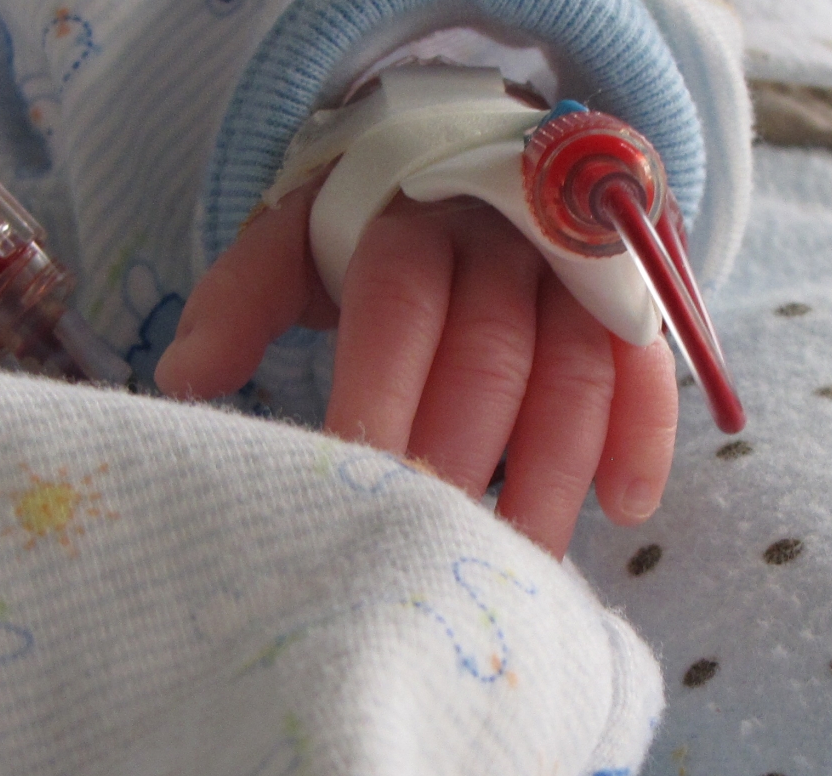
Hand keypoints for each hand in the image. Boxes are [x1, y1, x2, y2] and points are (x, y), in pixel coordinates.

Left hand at [154, 179, 678, 555]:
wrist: (476, 158)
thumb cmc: (370, 227)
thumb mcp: (295, 238)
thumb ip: (241, 297)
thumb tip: (184, 378)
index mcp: (407, 220)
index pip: (396, 305)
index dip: (380, 394)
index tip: (356, 483)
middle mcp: (499, 237)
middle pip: (489, 349)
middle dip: (461, 453)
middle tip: (431, 547)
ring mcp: (572, 269)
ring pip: (571, 369)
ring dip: (551, 472)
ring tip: (519, 560)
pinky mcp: (627, 300)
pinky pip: (647, 366)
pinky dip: (642, 436)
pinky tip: (623, 510)